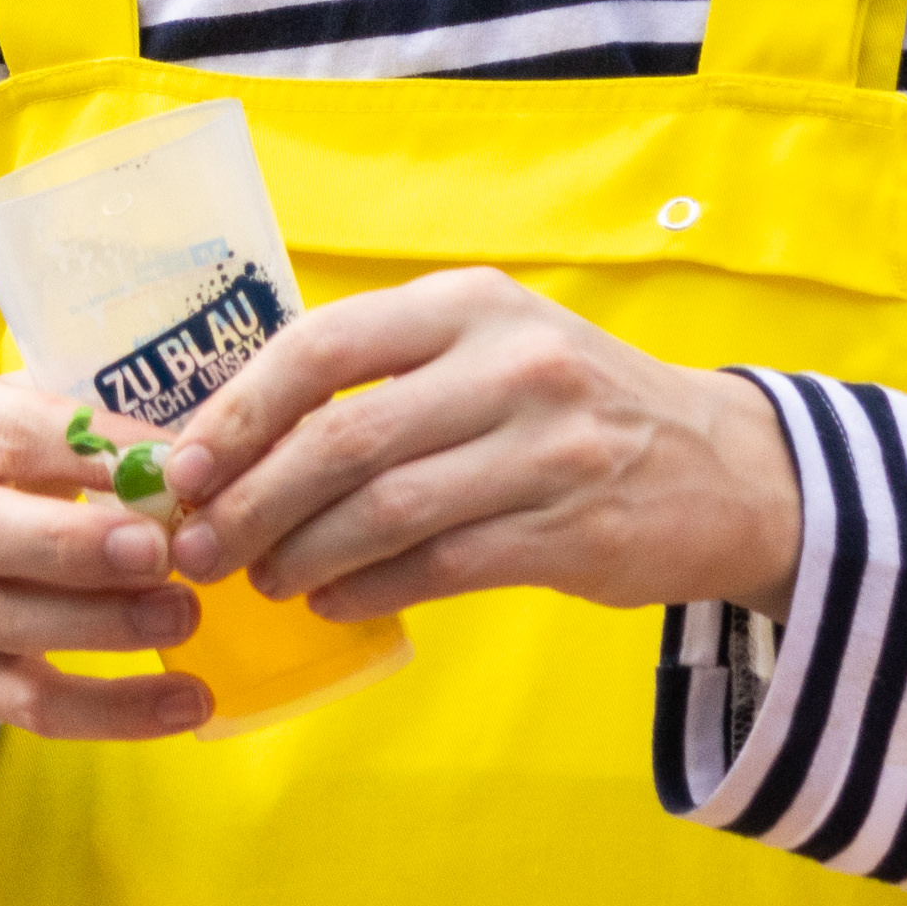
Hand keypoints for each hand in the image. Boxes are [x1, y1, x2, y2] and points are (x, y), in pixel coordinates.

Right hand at [0, 372, 208, 740]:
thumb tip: (182, 449)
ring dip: (104, 625)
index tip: (176, 462)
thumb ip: (62, 427)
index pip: (11, 436)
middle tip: (161, 550)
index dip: (94, 449)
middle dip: (76, 545)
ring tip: (184, 614)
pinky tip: (187, 701)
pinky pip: (34, 706)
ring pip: (9, 625)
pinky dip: (113, 711)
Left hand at [157, 268, 797, 620]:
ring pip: (384, 510)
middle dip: (252, 500)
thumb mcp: (491, 345)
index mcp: (471, 304)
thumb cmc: (573, 404)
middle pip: (343, 438)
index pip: (323, 346)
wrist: (725, 468)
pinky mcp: (571, 531)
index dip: (238, 412)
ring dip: (301, 555)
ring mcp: (547, 449)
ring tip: (260, 580)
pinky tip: (330, 601)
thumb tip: (235, 436)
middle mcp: (510, 365)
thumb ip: (383, 372)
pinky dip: (367, 589)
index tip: (181, 468)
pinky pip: (437, 566)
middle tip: (199, 548)